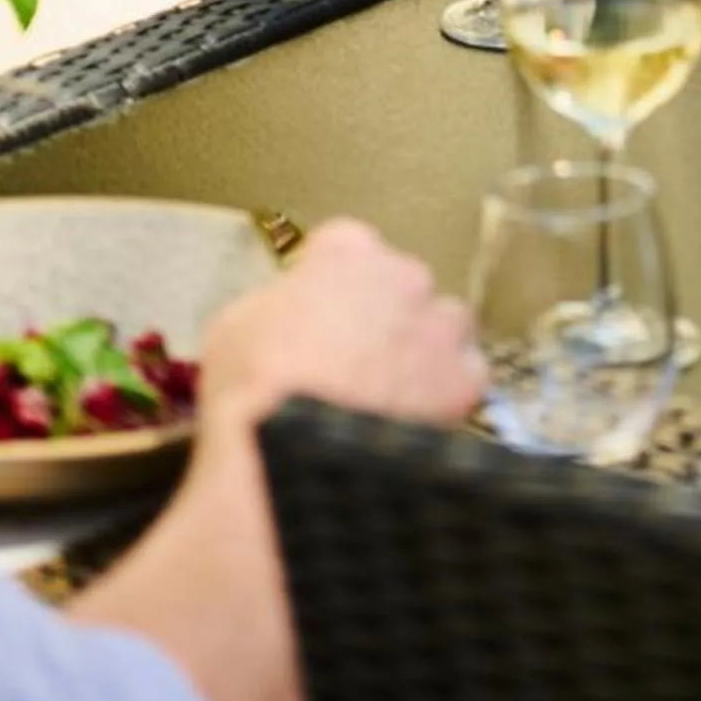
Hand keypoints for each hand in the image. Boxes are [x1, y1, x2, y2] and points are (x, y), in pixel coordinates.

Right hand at [197, 218, 485, 440]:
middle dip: (385, 319)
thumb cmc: (250, 384)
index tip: (324, 316)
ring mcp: (439, 324)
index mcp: (346, 250)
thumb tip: (285, 322)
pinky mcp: (463, 378)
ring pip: (445, 328)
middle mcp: (403, 274)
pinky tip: (418, 423)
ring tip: (393, 398)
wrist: (286, 451)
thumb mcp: (234, 327)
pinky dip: (448, 397)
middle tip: (357, 364)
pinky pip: (466, 378)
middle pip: (403, 288)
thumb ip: (274, 307)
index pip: (349, 249)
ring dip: (425, 352)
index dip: (335, 286)